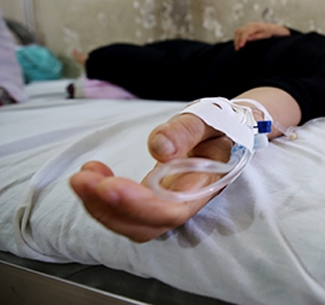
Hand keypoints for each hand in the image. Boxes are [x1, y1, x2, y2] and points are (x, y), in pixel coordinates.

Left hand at [70, 114, 231, 241]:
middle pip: (146, 226)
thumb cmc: (218, 125)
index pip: (173, 211)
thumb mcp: (209, 117)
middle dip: (110, 209)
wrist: (221, 131)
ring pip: (131, 224)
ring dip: (99, 206)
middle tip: (83, 180)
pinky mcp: (151, 199)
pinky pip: (124, 211)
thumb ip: (187, 130)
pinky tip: (91, 173)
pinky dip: (101, 199)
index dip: (140, 206)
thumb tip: (159, 149)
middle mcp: (185, 203)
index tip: (110, 186)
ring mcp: (166, 204)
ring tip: (82, 176)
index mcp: (205, 184)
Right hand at [233, 22, 289, 50]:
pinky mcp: (245, 27)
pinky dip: (236, 37)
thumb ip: (256, 36)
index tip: (241, 46)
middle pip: (240, 31)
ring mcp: (246, 25)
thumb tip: (248, 38)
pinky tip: (237, 43)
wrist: (269, 27)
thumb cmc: (267, 32)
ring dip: (236, 39)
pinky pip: (238, 31)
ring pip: (237, 31)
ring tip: (236, 47)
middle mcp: (249, 24)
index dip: (242, 39)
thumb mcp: (264, 35)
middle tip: (237, 49)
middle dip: (237, 40)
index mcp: (255, 26)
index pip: (246, 32)